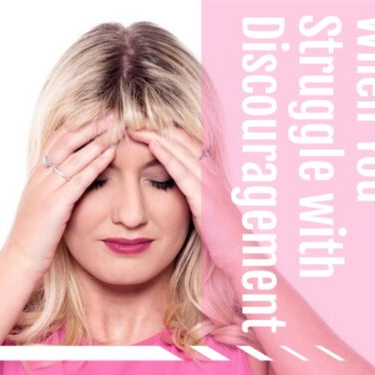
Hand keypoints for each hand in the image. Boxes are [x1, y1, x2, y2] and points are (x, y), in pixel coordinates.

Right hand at [0, 112, 121, 283]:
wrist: (20, 259)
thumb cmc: (33, 239)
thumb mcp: (41, 209)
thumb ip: (53, 193)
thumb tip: (68, 185)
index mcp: (36, 177)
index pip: (58, 142)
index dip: (79, 128)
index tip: (98, 118)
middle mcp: (40, 178)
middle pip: (67, 142)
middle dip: (91, 126)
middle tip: (112, 115)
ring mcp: (46, 190)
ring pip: (74, 156)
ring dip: (97, 140)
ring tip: (116, 128)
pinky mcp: (55, 204)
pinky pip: (79, 178)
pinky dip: (96, 163)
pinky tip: (111, 153)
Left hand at [127, 126, 246, 276]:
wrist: (239, 256)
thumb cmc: (220, 236)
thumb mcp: (203, 209)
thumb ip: (190, 194)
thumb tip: (174, 186)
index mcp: (209, 175)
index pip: (185, 145)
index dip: (165, 132)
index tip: (142, 123)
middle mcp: (211, 174)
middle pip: (183, 142)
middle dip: (159, 128)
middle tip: (134, 117)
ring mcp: (210, 185)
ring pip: (182, 151)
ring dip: (159, 135)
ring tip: (138, 124)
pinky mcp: (205, 200)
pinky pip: (183, 173)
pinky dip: (168, 157)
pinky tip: (154, 145)